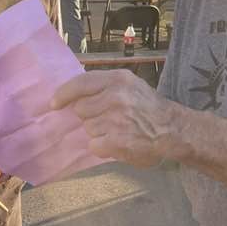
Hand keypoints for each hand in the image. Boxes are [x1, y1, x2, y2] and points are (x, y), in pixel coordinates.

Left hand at [51, 69, 175, 166]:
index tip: (54, 103)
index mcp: (118, 79)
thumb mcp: (130, 85)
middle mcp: (116, 96)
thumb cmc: (149, 107)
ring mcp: (115, 119)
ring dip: (98, 132)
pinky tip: (117, 142)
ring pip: (88, 128)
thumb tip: (72, 94)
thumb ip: (104, 85)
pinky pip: (94, 145)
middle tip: (109, 118)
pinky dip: (102, 147)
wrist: (172, 130)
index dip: (63, 94)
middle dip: (90, 116)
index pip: (80, 83)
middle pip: (81, 109)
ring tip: (117, 130)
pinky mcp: (116, 141)